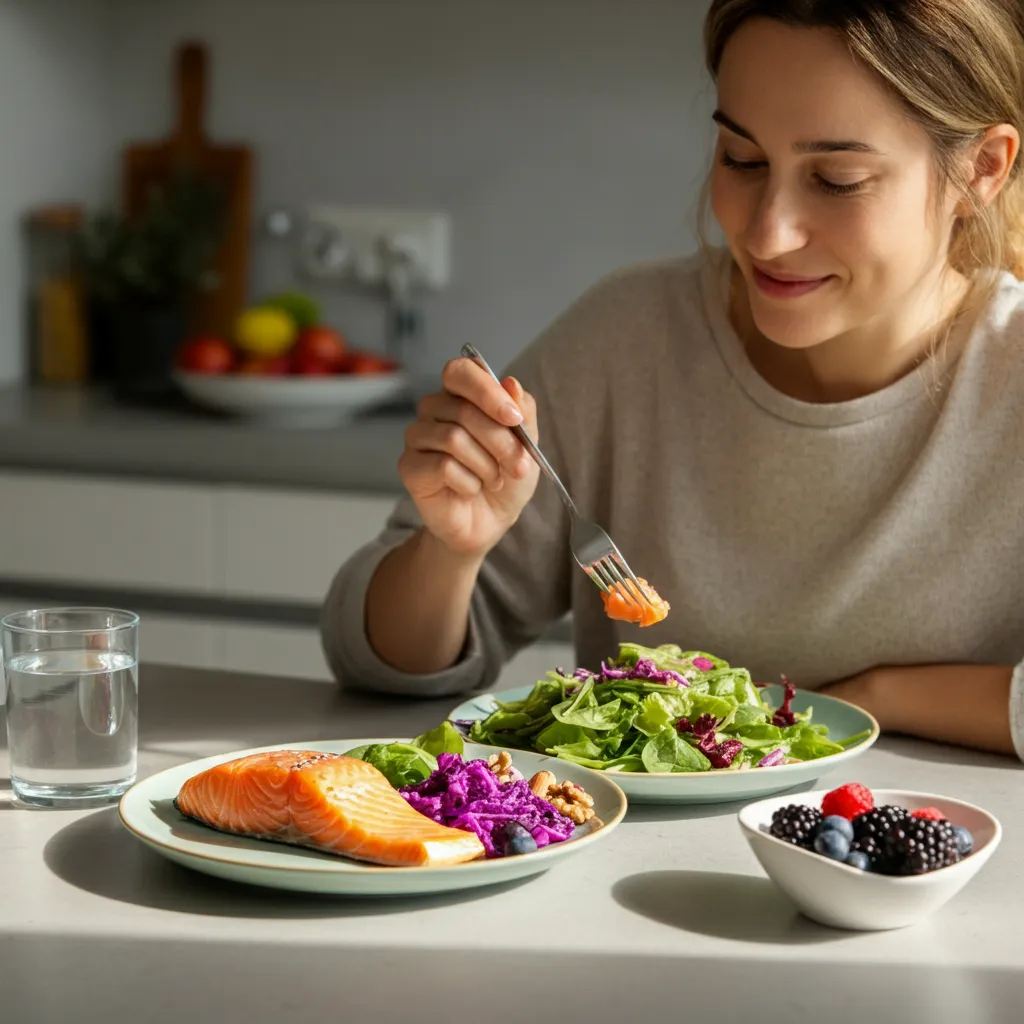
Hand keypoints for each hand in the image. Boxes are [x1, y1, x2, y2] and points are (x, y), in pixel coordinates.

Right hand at [398, 355, 540, 557]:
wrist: (489, 522)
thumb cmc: (505, 478)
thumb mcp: (527, 446)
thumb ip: (523, 413)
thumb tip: (511, 383)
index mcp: (461, 395)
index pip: (461, 371)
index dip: (487, 391)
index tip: (513, 418)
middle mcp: (434, 409)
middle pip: (463, 410)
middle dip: (501, 442)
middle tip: (519, 466)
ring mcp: (417, 437)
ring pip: (453, 438)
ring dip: (486, 465)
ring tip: (494, 480)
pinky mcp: (409, 466)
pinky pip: (442, 466)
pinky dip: (468, 482)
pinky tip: (470, 489)